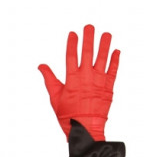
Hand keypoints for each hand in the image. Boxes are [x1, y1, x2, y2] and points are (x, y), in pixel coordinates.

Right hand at [38, 24, 119, 140]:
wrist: (86, 129)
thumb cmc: (69, 116)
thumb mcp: (55, 98)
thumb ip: (49, 79)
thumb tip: (41, 66)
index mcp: (72, 79)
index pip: (71, 55)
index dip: (72, 43)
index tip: (73, 33)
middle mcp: (86, 77)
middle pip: (88, 52)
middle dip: (89, 37)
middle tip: (90, 26)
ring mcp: (99, 81)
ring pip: (103, 58)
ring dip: (105, 44)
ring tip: (106, 34)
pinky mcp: (108, 87)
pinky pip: (113, 70)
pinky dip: (115, 60)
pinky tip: (117, 51)